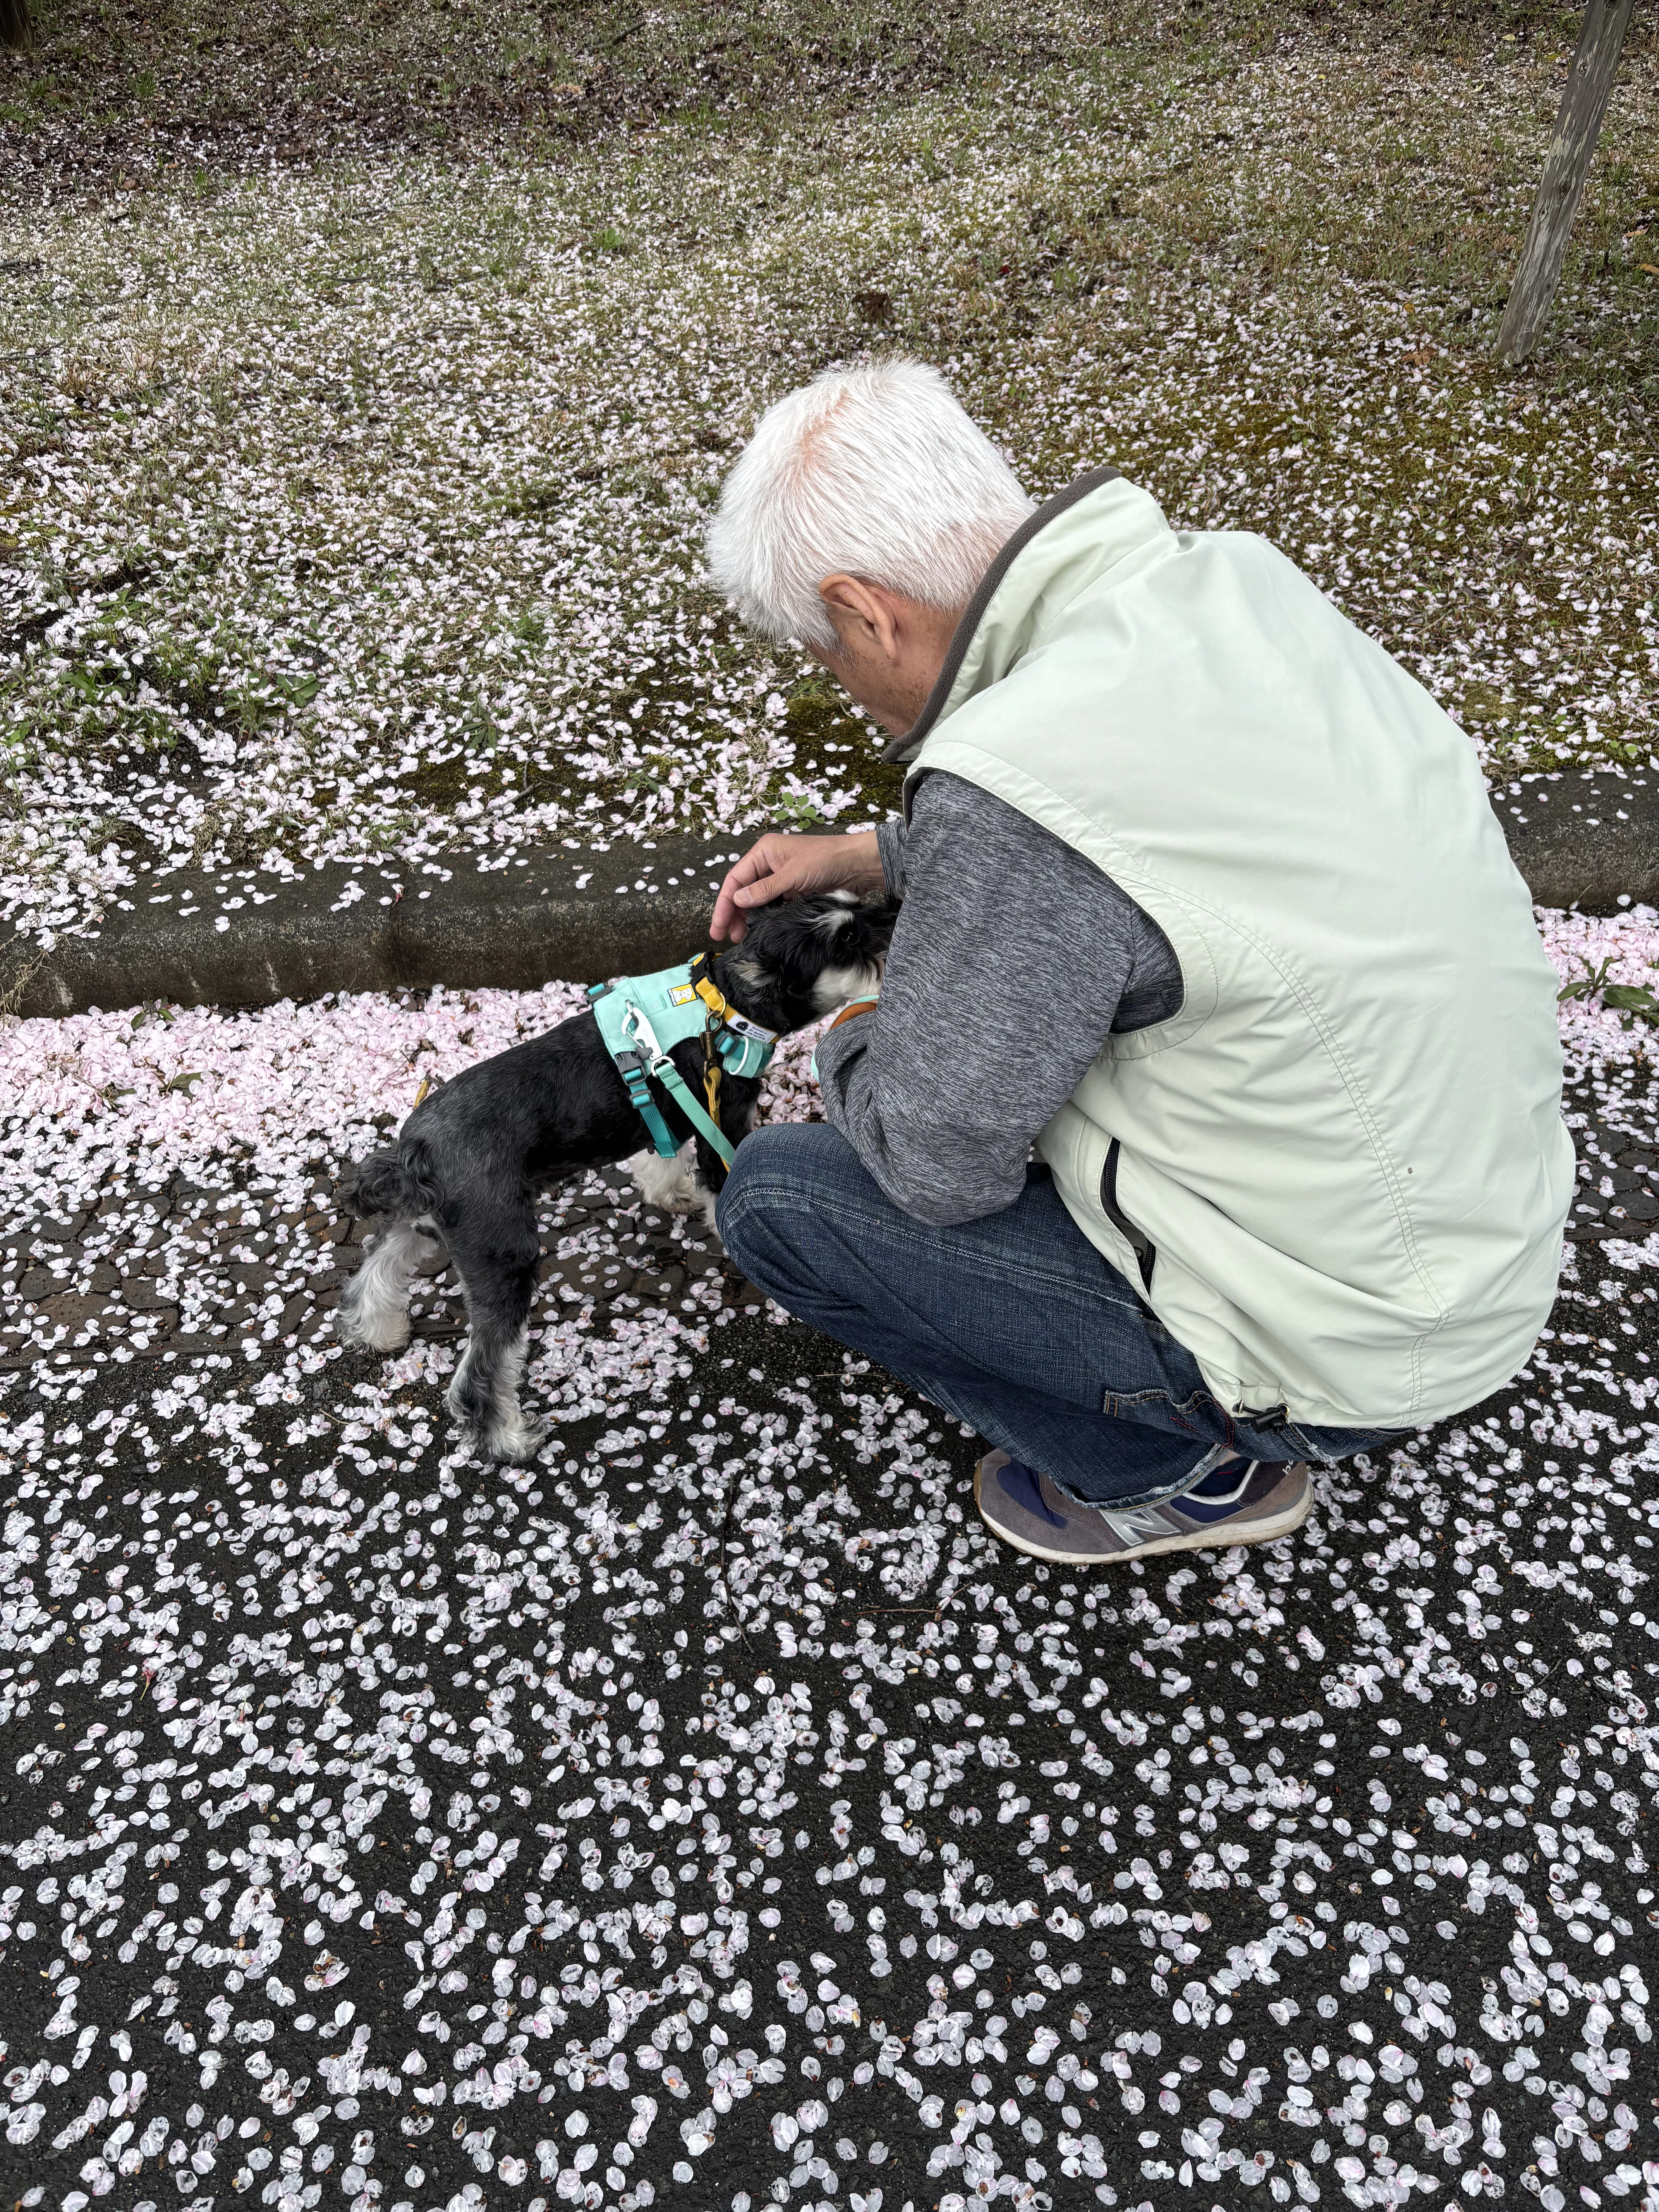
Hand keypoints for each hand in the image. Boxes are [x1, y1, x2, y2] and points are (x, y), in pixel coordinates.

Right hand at [710, 830, 886, 941]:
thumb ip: (765, 889)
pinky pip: (772, 906)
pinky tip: (760, 932)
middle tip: (725, 937)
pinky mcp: (793, 891)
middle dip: (733, 913)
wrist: (859, 865)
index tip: (718, 926)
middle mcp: (769, 863)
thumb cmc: (827, 860)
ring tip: (741, 939)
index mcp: (764, 852)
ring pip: (757, 900)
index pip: (736, 879)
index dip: (725, 903)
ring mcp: (781, 878)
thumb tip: (738, 900)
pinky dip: (764, 918)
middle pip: (743, 891)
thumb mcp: (793, 875)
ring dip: (748, 918)